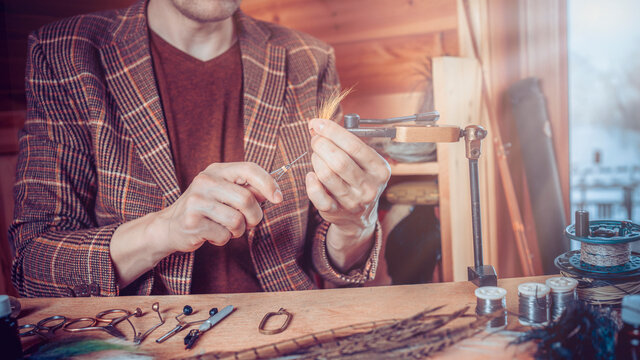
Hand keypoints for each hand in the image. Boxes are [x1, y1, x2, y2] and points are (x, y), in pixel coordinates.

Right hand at [153, 162, 282, 253]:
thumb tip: (272, 192)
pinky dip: (223, 239)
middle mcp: (205, 181)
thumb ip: (247, 190)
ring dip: (239, 231)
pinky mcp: (192, 222)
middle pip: (246, 199)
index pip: (249, 169)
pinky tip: (212, 234)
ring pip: (237, 220)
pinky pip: (223, 235)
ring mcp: (196, 201)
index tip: (278, 198)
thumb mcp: (224, 193)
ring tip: (228, 228)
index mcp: (217, 171)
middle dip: (254, 216)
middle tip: (248, 223)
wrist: (169, 227)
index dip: (268, 183)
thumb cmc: (205, 209)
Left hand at [306, 118, 390, 248]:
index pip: (355, 146)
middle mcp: (369, 187)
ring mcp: (352, 201)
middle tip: (315, 139)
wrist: (359, 216)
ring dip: (315, 160)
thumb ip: (346, 143)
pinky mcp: (336, 212)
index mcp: (380, 170)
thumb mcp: (364, 162)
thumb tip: (318, 126)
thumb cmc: (359, 178)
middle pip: (339, 161)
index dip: (333, 132)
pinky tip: (311, 175)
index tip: (318, 123)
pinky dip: (310, 182)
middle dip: (321, 144)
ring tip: (316, 155)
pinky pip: (317, 195)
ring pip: (326, 175)